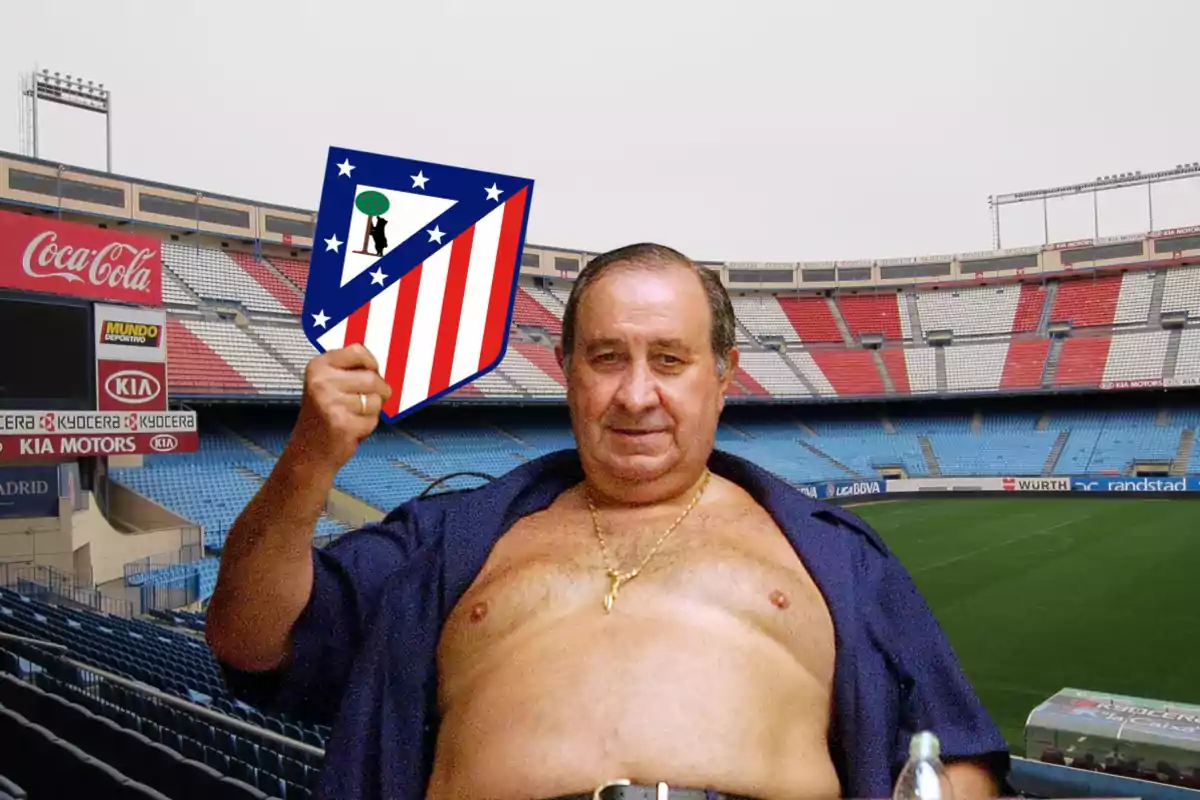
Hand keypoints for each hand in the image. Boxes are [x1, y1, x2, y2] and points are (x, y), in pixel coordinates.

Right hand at [283, 344, 392, 477]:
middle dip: (378, 391)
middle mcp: (321, 382)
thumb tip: (386, 361)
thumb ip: (350, 370)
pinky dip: (367, 426)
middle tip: (366, 401)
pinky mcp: (342, 424)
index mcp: (318, 367)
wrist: (308, 453)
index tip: (372, 372)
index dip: (372, 363)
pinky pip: (373, 419)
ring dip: (371, 411)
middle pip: (373, 377)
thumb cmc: (322, 418)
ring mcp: (330, 403)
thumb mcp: (327, 385)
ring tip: (352, 416)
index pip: (358, 350)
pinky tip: (351, 428)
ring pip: (375, 400)